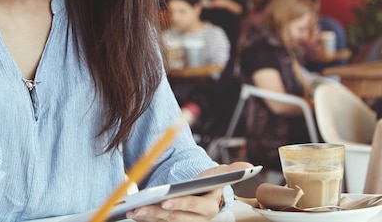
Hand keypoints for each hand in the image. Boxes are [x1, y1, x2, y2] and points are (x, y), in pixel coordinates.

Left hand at [126, 162, 252, 221]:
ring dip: (147, 218)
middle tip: (138, 207)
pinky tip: (134, 214)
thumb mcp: (218, 176)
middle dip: (155, 213)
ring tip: (132, 211)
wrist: (202, 197)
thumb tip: (249, 165)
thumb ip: (230, 171)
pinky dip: (147, 220)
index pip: (193, 206)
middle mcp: (198, 221)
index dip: (180, 204)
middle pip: (175, 219)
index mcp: (209, 207)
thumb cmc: (208, 184)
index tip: (165, 200)